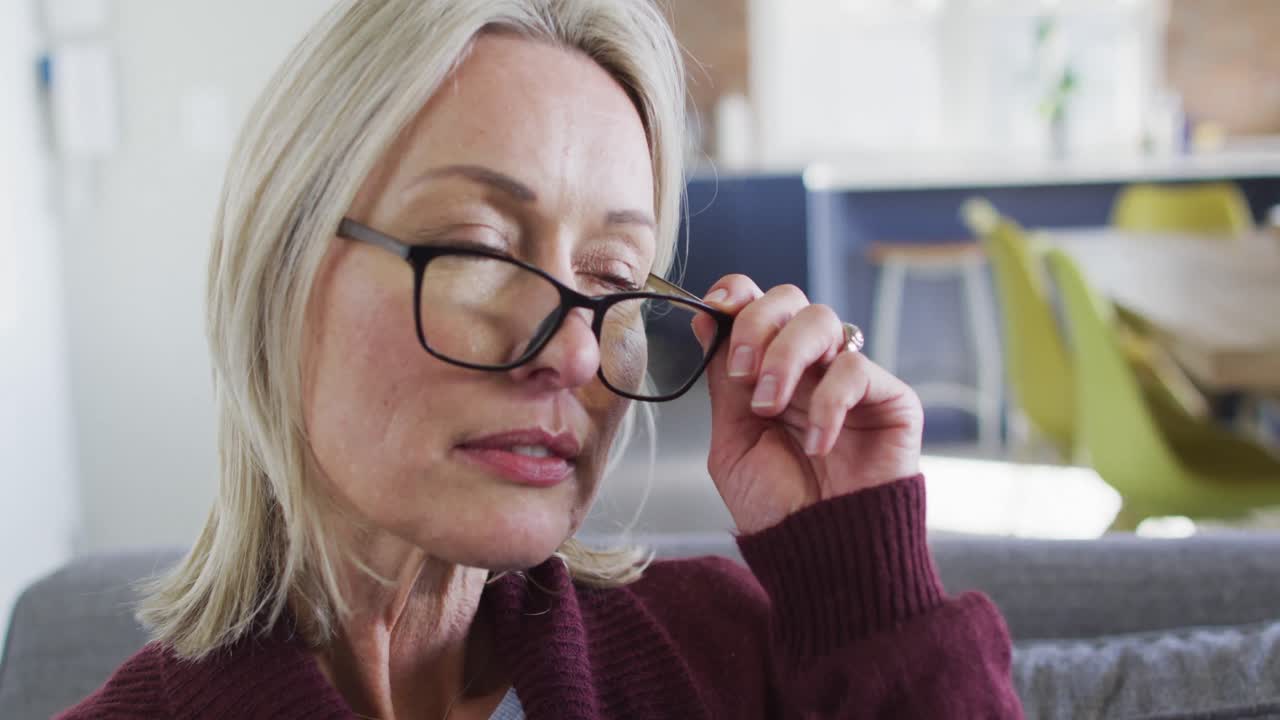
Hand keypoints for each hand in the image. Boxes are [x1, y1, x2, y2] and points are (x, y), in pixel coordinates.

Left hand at [692, 276, 923, 534]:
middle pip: (790, 299)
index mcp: (771, 370)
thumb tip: (703, 320)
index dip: (737, 294)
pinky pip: (856, 368)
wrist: (821, 555)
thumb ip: (723, 383)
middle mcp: (812, 366)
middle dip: (756, 324)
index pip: (759, 305)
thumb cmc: (777, 507)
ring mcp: (851, 379)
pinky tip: (816, 444)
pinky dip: (827, 402)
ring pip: (822, 320)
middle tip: (741, 373)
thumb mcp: (732, 441)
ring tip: (769, 408)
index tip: (713, 308)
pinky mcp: (891, 399)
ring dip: (785, 357)